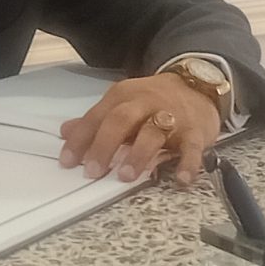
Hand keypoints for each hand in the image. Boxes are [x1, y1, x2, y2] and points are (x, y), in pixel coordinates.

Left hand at [58, 73, 220, 185]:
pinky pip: (192, 148)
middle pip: (121, 121)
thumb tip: (66, 132)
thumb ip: (96, 120)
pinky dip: (188, 164)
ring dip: (138, 154)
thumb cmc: (154, 101)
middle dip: (105, 145)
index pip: (97, 117)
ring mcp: (172, 117)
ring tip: (125, 176)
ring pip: (152, 132)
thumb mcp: (123, 104)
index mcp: (123, 97)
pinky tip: (180, 180)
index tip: (68, 162)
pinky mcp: (195, 132)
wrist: (198, 85)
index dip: (80, 140)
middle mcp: (145, 104)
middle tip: (94, 171)